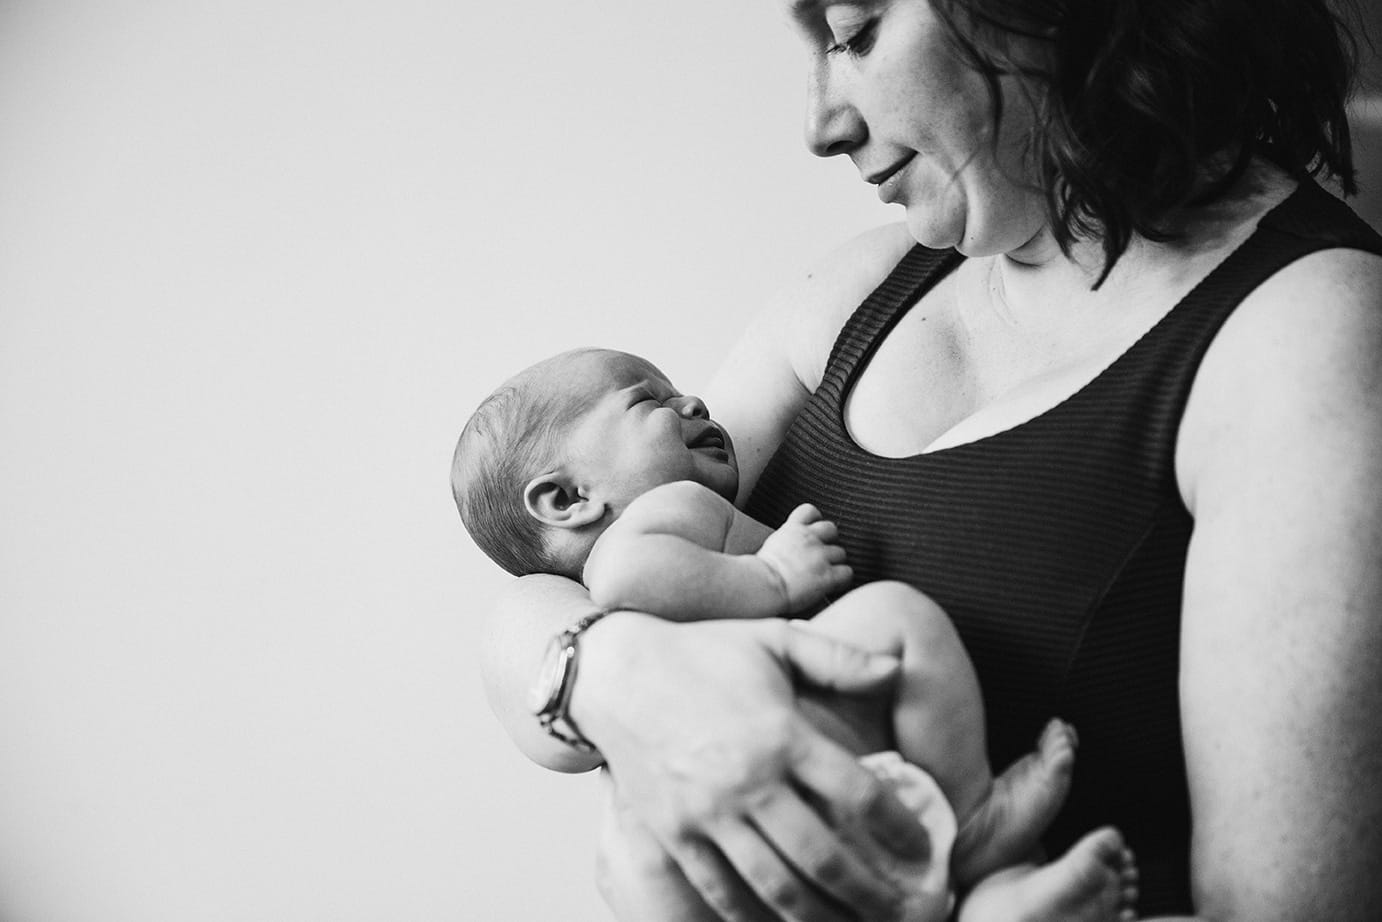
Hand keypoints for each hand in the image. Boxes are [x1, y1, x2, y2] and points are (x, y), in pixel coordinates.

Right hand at [572, 614, 928, 920]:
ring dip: (823, 917)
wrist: (615, 672)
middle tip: (904, 911)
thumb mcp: (774, 638)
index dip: (900, 830)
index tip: (923, 850)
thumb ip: (838, 657)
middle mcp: (748, 780)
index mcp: (782, 733)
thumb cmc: (699, 652)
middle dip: (872, 894)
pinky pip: (722, 891)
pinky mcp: (674, 835)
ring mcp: (708, 814)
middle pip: (824, 857)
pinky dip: (756, 918)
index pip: (859, 795)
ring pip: (777, 886)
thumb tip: (894, 669)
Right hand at [757, 504, 852, 611]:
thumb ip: (787, 541)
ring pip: (841, 552)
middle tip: (821, 555)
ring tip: (824, 573)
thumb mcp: (771, 545)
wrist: (760, 585)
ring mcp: (820, 556)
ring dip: (835, 562)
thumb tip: (791, 548)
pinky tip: (833, 585)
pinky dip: (842, 579)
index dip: (815, 520)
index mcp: (792, 529)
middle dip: (829, 541)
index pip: (810, 511)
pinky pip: (847, 573)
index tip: (813, 530)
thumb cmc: (759, 572)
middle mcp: (809, 538)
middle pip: (831, 529)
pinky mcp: (827, 575)